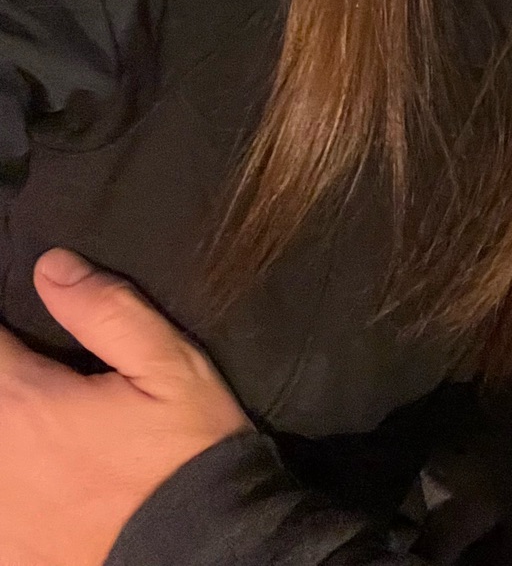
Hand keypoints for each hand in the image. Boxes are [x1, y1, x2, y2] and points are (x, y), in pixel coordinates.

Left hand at [0, 249, 250, 565]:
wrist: (199, 549)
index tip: (18, 322)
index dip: (1, 327)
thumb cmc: (187, 452)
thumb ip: (110, 312)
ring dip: (6, 422)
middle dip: (4, 373)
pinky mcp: (4, 545)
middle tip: (38, 381)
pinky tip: (30, 474)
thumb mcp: (173, 369)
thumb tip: (51, 266)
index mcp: (24, 401)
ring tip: (33, 419)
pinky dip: (8, 479)